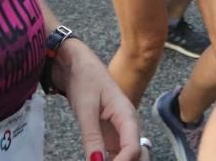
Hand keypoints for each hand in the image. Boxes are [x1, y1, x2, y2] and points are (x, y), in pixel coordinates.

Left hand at [56, 41, 141, 160]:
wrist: (77, 63)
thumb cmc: (85, 79)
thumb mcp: (86, 109)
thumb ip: (92, 137)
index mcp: (127, 116)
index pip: (133, 148)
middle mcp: (128, 126)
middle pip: (138, 155)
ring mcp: (120, 131)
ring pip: (129, 156)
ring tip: (98, 160)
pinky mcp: (110, 133)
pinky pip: (116, 153)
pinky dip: (110, 160)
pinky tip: (97, 159)